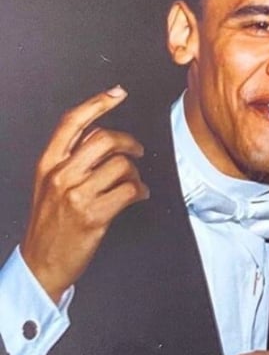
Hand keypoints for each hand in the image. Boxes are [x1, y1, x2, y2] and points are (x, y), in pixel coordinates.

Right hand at [19, 86, 148, 301]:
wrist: (41, 262)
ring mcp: (76, 195)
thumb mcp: (49, 184)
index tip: (118, 92)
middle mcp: (60, 175)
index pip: (72, 123)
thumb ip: (71, 159)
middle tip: (137, 151)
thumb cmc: (50, 222)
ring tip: (134, 182)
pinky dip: (141, 190)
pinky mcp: (94, 215)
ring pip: (121, 165)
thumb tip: (103, 134)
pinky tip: (139, 195)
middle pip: (104, 139)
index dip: (97, 103)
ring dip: (135, 172)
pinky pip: (129, 190)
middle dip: (129, 142)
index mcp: (47, 164)